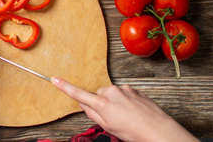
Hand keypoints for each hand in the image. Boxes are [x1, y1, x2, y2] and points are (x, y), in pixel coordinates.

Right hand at [51, 78, 198, 141]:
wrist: (158, 130)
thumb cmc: (134, 132)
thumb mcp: (108, 127)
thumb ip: (93, 114)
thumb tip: (84, 105)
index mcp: (102, 103)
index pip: (79, 94)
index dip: (65, 87)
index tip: (55, 79)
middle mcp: (111, 92)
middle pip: (98, 95)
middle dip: (102, 103)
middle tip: (113, 118)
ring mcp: (124, 89)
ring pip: (112, 94)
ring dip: (115, 102)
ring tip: (127, 116)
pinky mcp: (134, 88)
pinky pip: (124, 93)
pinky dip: (126, 101)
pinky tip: (134, 112)